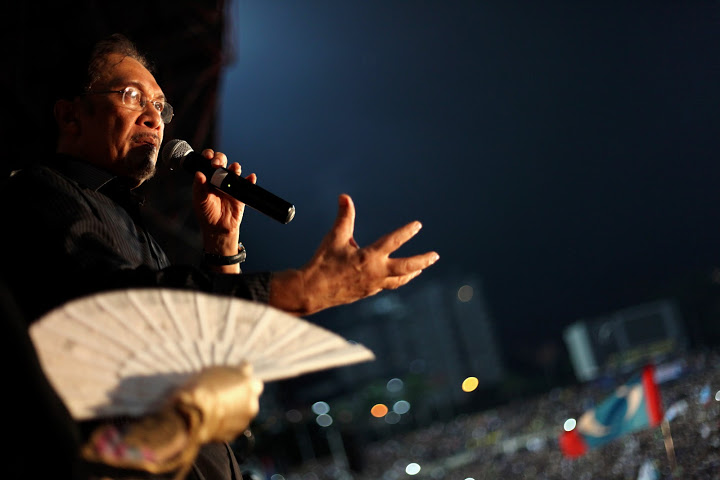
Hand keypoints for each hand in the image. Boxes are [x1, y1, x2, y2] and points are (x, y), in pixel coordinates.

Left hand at [191, 149, 256, 256]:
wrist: (219, 228)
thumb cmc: (207, 214)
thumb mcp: (200, 200)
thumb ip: (199, 187)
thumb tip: (199, 174)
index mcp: (206, 178)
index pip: (207, 161)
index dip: (208, 156)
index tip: (208, 157)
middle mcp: (218, 178)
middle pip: (221, 162)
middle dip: (220, 159)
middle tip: (217, 164)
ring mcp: (230, 184)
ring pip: (234, 170)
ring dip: (235, 167)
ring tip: (234, 168)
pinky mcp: (240, 192)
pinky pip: (246, 184)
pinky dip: (249, 179)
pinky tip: (250, 177)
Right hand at [270, 194, 439, 314]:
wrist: (311, 291)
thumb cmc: (323, 262)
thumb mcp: (334, 237)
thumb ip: (344, 217)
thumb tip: (345, 196)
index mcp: (368, 258)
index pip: (393, 242)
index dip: (407, 232)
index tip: (418, 225)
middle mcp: (375, 273)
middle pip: (406, 268)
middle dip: (422, 260)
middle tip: (435, 255)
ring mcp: (373, 285)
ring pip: (399, 280)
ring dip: (412, 273)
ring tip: (421, 268)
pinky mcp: (368, 292)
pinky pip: (387, 285)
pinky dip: (396, 279)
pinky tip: (398, 276)